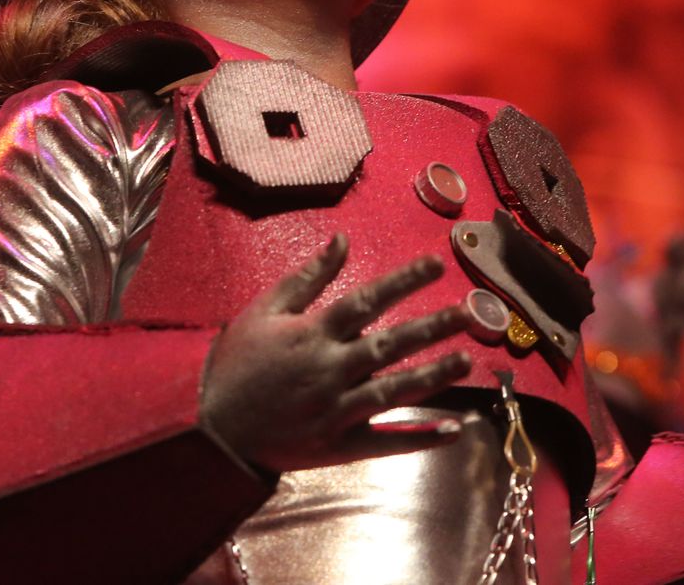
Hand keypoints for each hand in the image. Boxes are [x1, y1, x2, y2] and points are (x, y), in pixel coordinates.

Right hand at [200, 233, 472, 473]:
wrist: (211, 427)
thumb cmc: (236, 362)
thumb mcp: (264, 310)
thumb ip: (307, 277)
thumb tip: (341, 238)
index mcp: (313, 334)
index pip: (366, 300)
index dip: (403, 281)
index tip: (436, 265)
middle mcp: (330, 369)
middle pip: (390, 344)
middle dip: (433, 327)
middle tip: (472, 313)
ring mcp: (336, 410)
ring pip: (394, 390)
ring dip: (434, 376)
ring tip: (467, 361)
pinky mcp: (338, 445)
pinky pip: (385, 443)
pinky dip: (420, 438)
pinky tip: (453, 431)